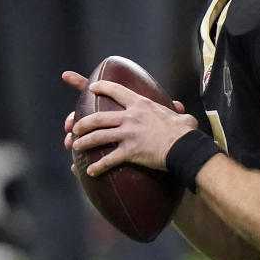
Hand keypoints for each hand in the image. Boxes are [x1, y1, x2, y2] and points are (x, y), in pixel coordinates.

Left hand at [62, 72, 194, 175]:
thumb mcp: (180, 116)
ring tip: (76, 147)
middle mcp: (131, 117)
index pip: (117, 91)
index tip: (91, 87)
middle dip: (83, 122)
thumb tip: (180, 109)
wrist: (184, 147)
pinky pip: (108, 159)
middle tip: (75, 127)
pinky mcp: (129, 152)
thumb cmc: (184, 132)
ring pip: (98, 137)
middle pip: (99, 117)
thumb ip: (176, 111)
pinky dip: (98, 166)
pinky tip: (90, 171)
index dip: (102, 88)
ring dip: (84, 143)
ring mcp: (128, 134)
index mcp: (141, 105)